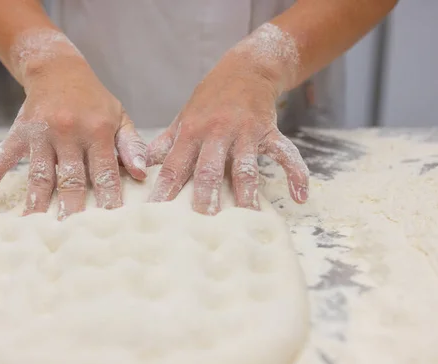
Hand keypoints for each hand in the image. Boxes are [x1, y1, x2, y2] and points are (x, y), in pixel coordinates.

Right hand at [0, 44, 146, 218]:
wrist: (58, 70)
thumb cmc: (94, 101)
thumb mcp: (119, 117)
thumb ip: (131, 145)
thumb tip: (141, 173)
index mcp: (97, 130)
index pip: (104, 172)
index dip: (108, 199)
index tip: (111, 225)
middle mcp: (68, 132)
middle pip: (71, 179)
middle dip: (73, 210)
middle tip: (73, 237)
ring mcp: (40, 134)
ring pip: (39, 176)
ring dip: (37, 204)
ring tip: (35, 231)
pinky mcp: (18, 133)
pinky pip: (0, 160)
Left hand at [147, 40, 308, 214]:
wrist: (245, 69)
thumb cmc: (209, 100)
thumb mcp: (182, 119)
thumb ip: (163, 145)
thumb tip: (137, 168)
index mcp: (191, 133)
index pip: (174, 166)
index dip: (164, 189)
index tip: (155, 213)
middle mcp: (216, 133)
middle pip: (209, 168)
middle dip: (205, 195)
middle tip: (202, 222)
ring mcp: (244, 132)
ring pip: (245, 166)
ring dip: (247, 192)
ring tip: (247, 217)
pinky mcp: (269, 131)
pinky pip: (285, 153)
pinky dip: (296, 172)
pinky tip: (300, 196)